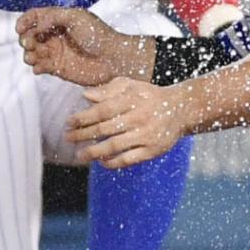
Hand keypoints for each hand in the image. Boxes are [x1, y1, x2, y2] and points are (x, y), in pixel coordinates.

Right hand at [18, 5, 150, 87]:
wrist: (113, 57)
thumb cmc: (98, 34)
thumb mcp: (75, 16)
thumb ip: (52, 17)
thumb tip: (36, 26)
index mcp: (59, 20)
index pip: (35, 17)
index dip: (24, 21)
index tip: (20, 29)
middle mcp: (55, 36)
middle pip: (30, 35)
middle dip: (25, 39)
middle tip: (29, 43)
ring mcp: (57, 52)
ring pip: (32, 52)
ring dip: (28, 54)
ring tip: (33, 56)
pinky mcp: (59, 68)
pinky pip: (40, 67)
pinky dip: (36, 67)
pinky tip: (41, 67)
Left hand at [69, 78, 191, 167]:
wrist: (181, 110)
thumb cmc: (149, 96)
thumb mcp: (131, 86)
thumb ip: (108, 90)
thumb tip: (86, 96)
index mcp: (132, 100)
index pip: (103, 110)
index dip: (84, 117)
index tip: (69, 122)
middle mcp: (139, 117)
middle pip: (105, 128)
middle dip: (83, 134)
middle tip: (68, 138)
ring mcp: (146, 135)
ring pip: (114, 146)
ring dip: (94, 152)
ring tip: (80, 154)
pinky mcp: (152, 150)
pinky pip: (128, 159)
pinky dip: (112, 163)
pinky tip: (101, 162)